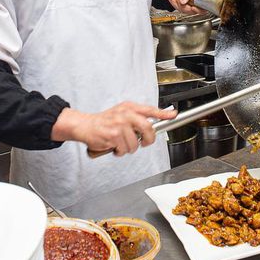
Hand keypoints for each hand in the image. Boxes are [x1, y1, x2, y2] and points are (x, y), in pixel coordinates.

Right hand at [52, 103, 176, 155]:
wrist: (85, 125)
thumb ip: (136, 116)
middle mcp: (125, 114)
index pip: (149, 109)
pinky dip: (119, 151)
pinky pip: (124, 149)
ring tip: (120, 143)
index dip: (163, 113)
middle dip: (148, 139)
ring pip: (135, 143)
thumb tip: (151, 125)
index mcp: (129, 107)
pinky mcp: (113, 135)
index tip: (173, 115)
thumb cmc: (104, 121)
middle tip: (144, 142)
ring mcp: (119, 124)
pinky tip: (113, 145)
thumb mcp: (121, 113)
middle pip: (147, 127)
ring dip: (128, 148)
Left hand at [167, 0, 212, 14]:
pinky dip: (176, 4)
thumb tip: (184, 1)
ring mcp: (195, 3)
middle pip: (196, 10)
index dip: (199, 9)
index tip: (191, 7)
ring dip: (178, 5)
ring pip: (188, 11)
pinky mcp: (189, 5)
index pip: (206, 5)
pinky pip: (183, 9)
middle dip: (183, 6)